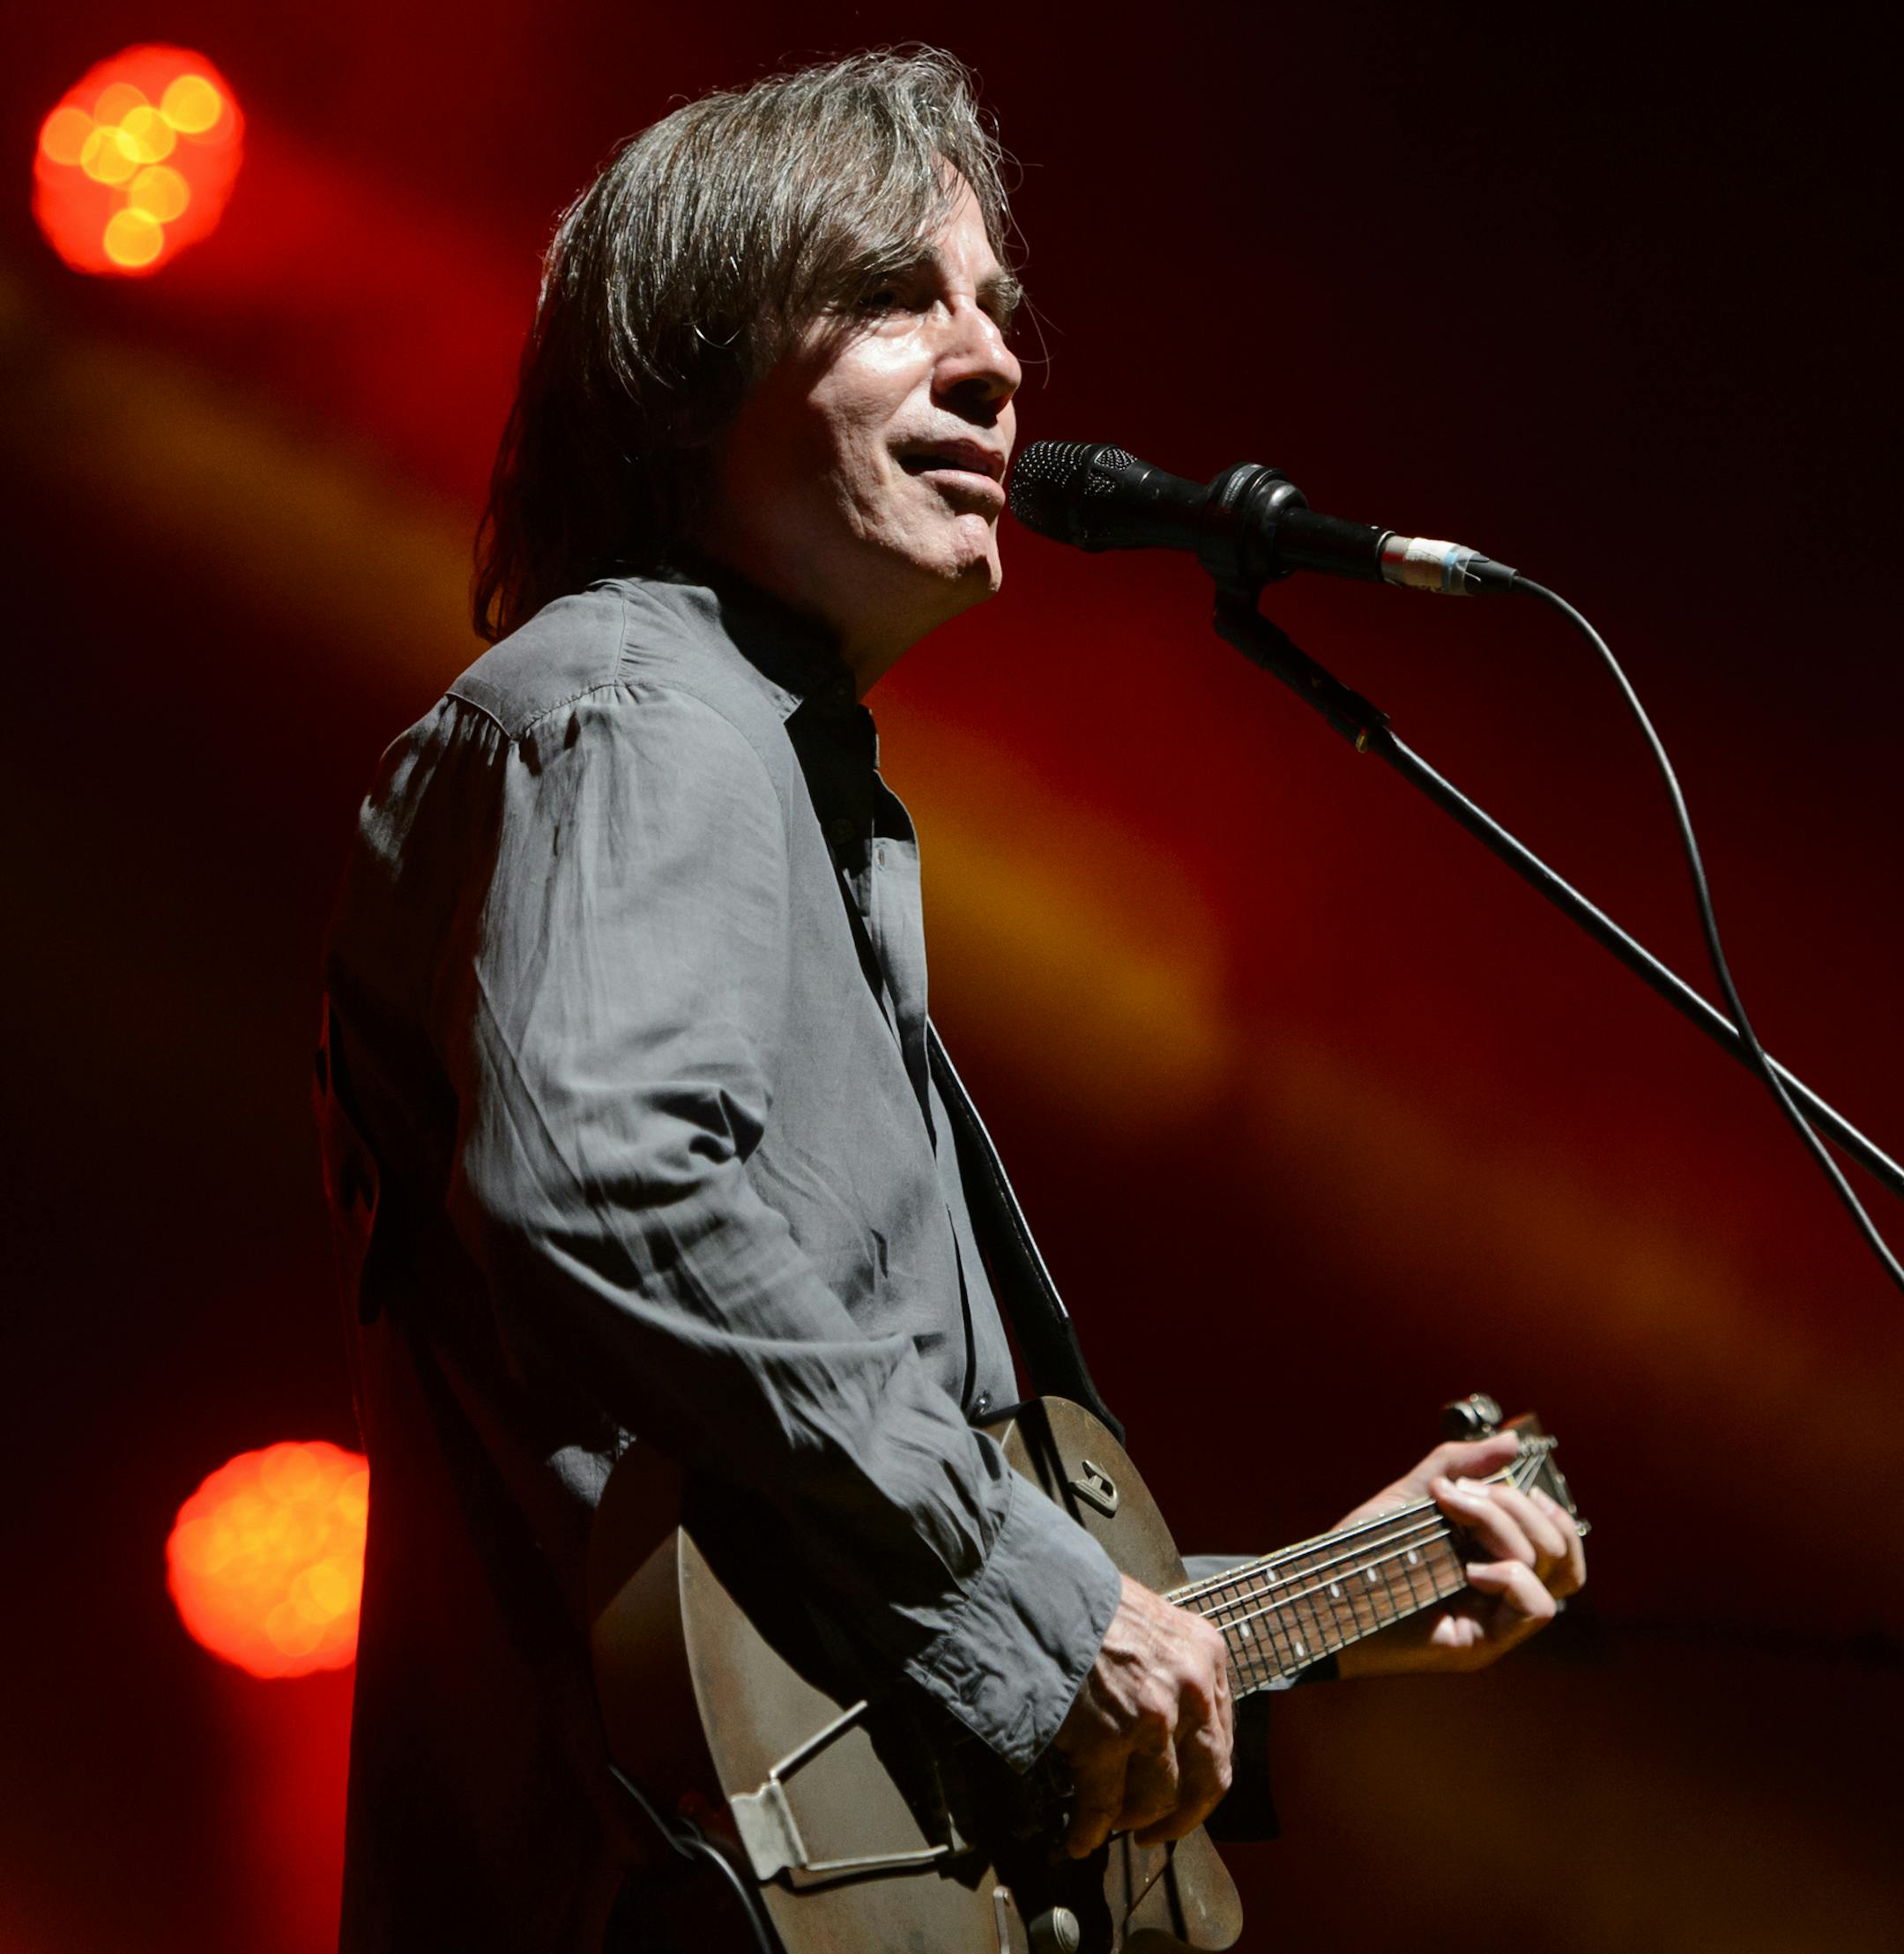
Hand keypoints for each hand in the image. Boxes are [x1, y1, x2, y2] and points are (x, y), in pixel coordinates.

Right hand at [1052, 1573, 1233, 1856]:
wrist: (1033, 1587)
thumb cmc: (1082, 1600)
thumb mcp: (1150, 1622)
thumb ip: (1170, 1668)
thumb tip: (1168, 1725)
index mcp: (1207, 1653)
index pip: (1222, 1739)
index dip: (1201, 1780)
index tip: (1185, 1797)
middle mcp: (1191, 1686)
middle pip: (1205, 1780)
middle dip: (1179, 1817)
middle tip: (1155, 1832)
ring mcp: (1152, 1715)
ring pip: (1155, 1798)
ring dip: (1130, 1821)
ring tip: (1108, 1827)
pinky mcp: (1108, 1738)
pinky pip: (1103, 1804)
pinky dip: (1089, 1829)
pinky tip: (1078, 1837)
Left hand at [1333, 1430, 1587, 1679]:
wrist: (1319, 1594)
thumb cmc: (1360, 1551)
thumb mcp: (1412, 1495)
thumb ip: (1459, 1464)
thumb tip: (1514, 1443)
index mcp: (1493, 1560)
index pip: (1560, 1543)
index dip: (1548, 1509)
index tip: (1505, 1482)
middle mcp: (1501, 1593)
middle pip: (1556, 1548)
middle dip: (1511, 1505)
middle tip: (1455, 1495)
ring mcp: (1494, 1620)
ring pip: (1550, 1570)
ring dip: (1505, 1528)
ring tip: (1454, 1517)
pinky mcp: (1482, 1643)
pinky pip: (1536, 1608)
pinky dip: (1510, 1576)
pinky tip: (1468, 1570)